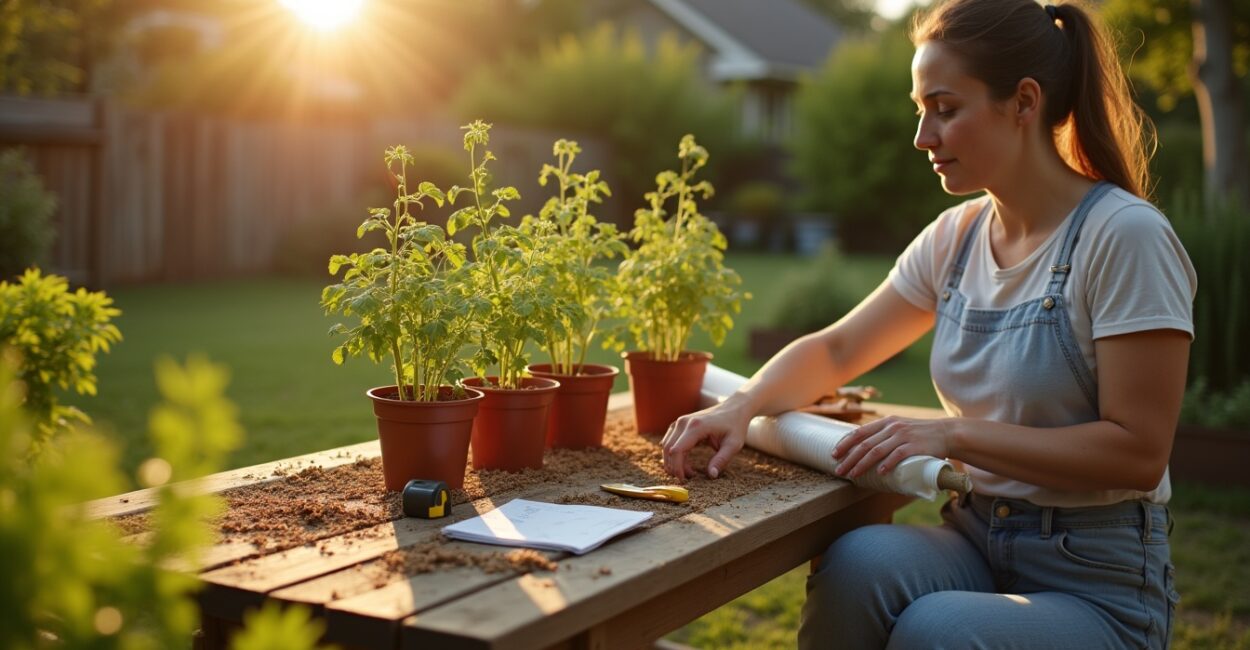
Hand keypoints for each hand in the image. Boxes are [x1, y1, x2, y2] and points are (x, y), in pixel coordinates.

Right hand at [661, 401, 751, 479]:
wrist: (734, 408)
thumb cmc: (735, 426)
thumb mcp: (733, 445)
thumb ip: (721, 460)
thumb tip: (711, 475)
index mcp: (696, 426)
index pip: (677, 450)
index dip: (677, 468)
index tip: (685, 480)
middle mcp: (684, 422)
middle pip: (668, 449)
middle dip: (674, 467)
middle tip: (689, 478)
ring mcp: (680, 422)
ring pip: (666, 446)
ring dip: (673, 462)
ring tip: (690, 472)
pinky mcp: (679, 424)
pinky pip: (669, 441)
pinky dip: (674, 455)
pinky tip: (685, 463)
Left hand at [831, 415, 955, 478]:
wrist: (946, 433)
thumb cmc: (920, 434)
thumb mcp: (900, 428)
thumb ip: (884, 435)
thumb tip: (864, 450)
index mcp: (886, 422)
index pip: (860, 432)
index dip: (845, 443)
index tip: (834, 454)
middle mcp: (892, 427)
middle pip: (864, 444)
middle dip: (849, 458)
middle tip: (839, 470)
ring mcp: (903, 436)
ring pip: (876, 451)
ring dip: (862, 464)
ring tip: (852, 475)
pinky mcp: (914, 446)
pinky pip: (897, 455)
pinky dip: (887, 464)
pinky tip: (880, 473)